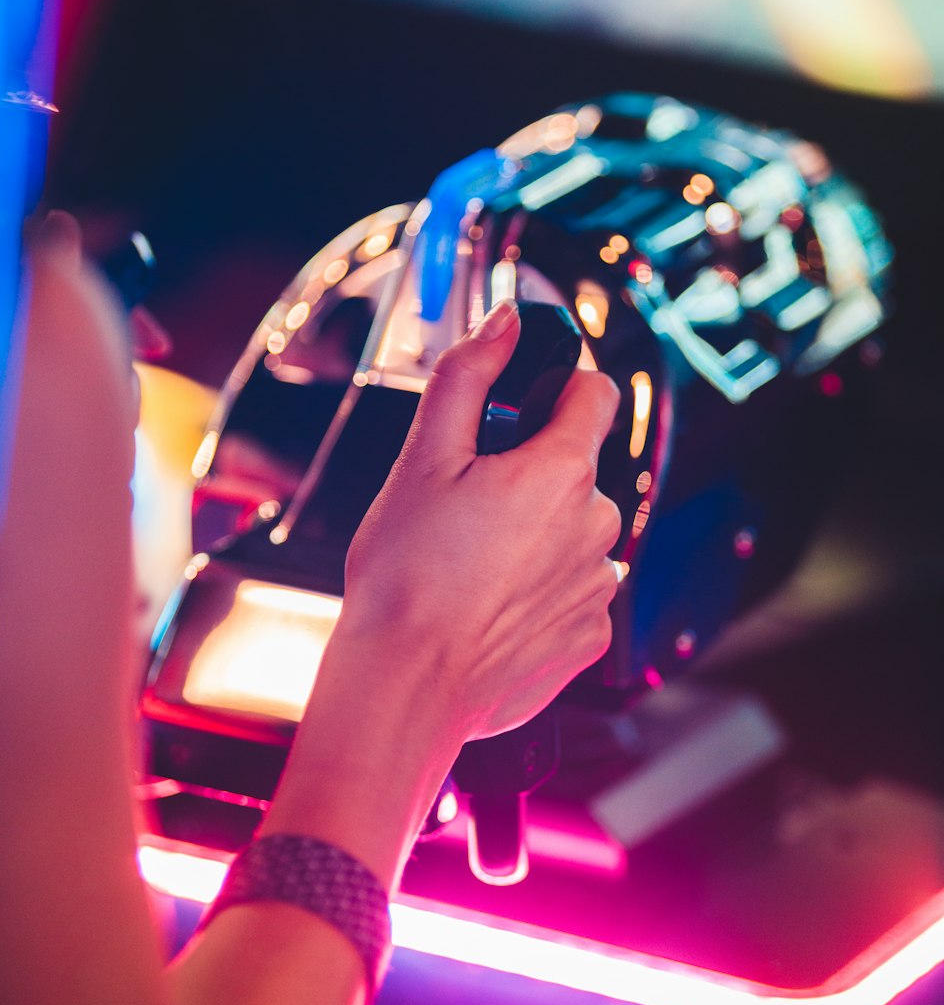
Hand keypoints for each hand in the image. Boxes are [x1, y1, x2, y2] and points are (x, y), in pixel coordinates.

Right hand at [341, 301, 621, 742]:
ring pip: (573, 535)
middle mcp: (597, 528)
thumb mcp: (423, 457)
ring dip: (535, 538)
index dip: (557, 388)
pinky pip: (571, 595)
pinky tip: (487, 608)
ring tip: (470, 565)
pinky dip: (537, 594)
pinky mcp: (588, 640)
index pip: (594, 394)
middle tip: (465, 505)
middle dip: (529, 476)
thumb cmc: (406, 575)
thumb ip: (468, 375)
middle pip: (575, 472)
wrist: (406, 683)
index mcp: (561, 473)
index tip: (523, 406)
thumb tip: (505, 321)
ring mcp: (597, 589)